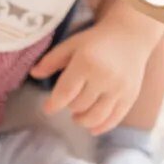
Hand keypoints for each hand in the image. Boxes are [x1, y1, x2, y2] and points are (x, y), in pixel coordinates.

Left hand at [29, 15, 153, 135]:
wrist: (129, 36)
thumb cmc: (95, 40)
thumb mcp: (71, 45)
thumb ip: (51, 60)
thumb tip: (33, 74)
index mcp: (86, 62)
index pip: (66, 92)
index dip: (53, 104)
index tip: (47, 108)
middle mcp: (104, 77)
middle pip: (79, 105)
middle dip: (69, 106)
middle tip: (67, 101)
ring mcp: (119, 89)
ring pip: (96, 117)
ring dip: (82, 121)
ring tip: (76, 116)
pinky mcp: (130, 97)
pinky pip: (114, 119)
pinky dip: (101, 127)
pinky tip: (92, 128)